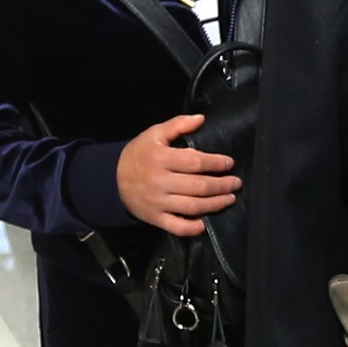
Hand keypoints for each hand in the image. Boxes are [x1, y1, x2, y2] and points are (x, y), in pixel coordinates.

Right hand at [117, 111, 238, 236]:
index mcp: (160, 159)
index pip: (195, 162)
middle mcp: (160, 182)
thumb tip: (201, 118)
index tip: (229, 163)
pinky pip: (177, 227)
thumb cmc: (139, 154)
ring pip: (193, 206)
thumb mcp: (154, 134)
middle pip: (198, 186)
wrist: (112, 179)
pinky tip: (205, 223)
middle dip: (222, 185)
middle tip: (236, 183)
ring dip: (215, 204)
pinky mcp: (155, 218)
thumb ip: (178, 125)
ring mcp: (158, 202)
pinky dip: (193, 228)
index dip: (216, 163)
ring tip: (230, 198)